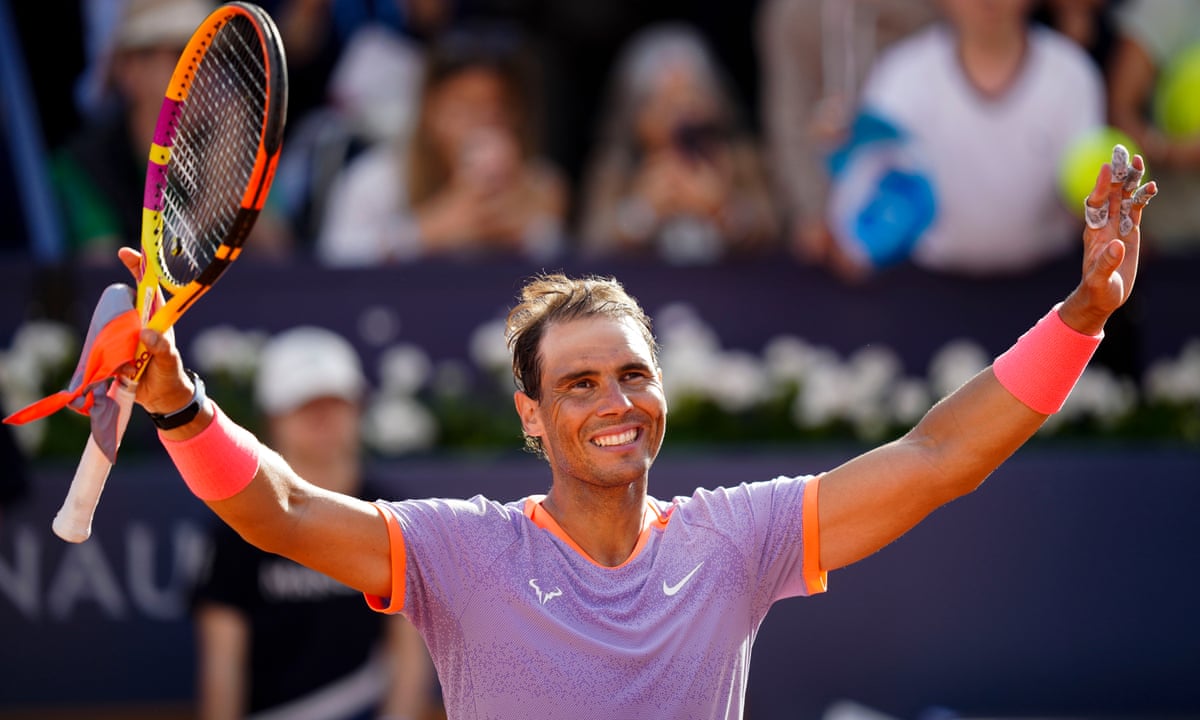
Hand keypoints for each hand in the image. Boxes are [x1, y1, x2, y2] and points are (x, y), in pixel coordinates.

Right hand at [116, 247, 195, 416]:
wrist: (161, 399)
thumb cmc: (170, 375)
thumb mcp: (169, 362)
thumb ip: (162, 349)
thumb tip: (149, 334)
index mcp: (156, 318)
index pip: (148, 286)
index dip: (138, 267)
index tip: (126, 252)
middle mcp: (139, 322)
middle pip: (122, 304)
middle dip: (117, 313)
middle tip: (131, 339)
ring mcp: (126, 335)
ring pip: (109, 326)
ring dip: (115, 344)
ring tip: (134, 365)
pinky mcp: (114, 349)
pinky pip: (102, 346)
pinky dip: (106, 357)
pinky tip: (124, 372)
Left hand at [1059, 146, 1155, 335]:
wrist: (1103, 297)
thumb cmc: (1097, 289)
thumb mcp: (1100, 279)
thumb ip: (1107, 263)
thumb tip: (1117, 245)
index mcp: (1093, 233)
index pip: (1095, 204)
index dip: (1100, 186)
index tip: (1105, 169)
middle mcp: (1104, 225)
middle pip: (1110, 194)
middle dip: (1116, 175)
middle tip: (1123, 154)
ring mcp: (1118, 226)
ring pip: (1125, 198)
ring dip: (1131, 181)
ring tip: (1139, 161)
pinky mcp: (1130, 231)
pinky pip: (1137, 210)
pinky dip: (1143, 198)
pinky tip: (1151, 186)